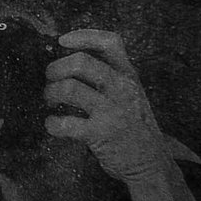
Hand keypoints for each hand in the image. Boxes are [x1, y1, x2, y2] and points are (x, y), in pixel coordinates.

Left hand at [45, 29, 174, 183]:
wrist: (151, 164)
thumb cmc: (133, 126)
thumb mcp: (129, 95)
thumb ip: (107, 78)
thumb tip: (66, 62)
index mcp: (129, 75)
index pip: (110, 42)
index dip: (83, 36)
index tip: (62, 41)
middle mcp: (122, 88)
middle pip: (81, 62)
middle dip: (55, 68)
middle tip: (50, 80)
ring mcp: (112, 110)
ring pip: (69, 88)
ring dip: (50, 93)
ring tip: (49, 101)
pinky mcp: (101, 133)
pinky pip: (65, 123)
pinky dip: (52, 123)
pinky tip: (53, 125)